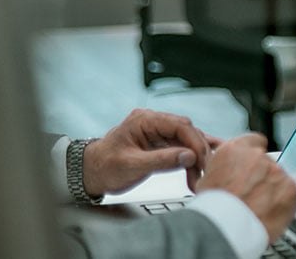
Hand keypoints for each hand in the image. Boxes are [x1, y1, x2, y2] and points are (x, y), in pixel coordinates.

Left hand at [82, 109, 214, 197]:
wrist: (89, 173)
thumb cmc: (104, 167)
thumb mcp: (132, 165)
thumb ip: (162, 160)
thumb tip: (189, 156)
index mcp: (144, 120)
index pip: (179, 125)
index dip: (194, 142)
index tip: (201, 159)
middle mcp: (153, 122)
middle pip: (187, 132)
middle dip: (198, 151)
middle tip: (205, 169)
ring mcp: (157, 132)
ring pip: (186, 140)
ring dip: (196, 158)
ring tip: (202, 174)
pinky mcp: (160, 144)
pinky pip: (181, 147)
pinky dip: (191, 157)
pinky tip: (206, 160)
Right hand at [196, 133, 295, 241]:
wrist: (223, 230)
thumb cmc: (212, 210)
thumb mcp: (206, 180)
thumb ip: (223, 168)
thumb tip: (228, 170)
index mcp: (234, 150)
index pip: (254, 141)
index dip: (253, 157)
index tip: (253, 167)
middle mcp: (257, 156)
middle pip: (267, 162)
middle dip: (263, 176)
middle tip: (253, 195)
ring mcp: (276, 172)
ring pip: (279, 179)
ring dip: (273, 191)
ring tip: (259, 209)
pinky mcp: (291, 189)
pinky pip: (291, 195)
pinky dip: (283, 204)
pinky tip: (269, 214)